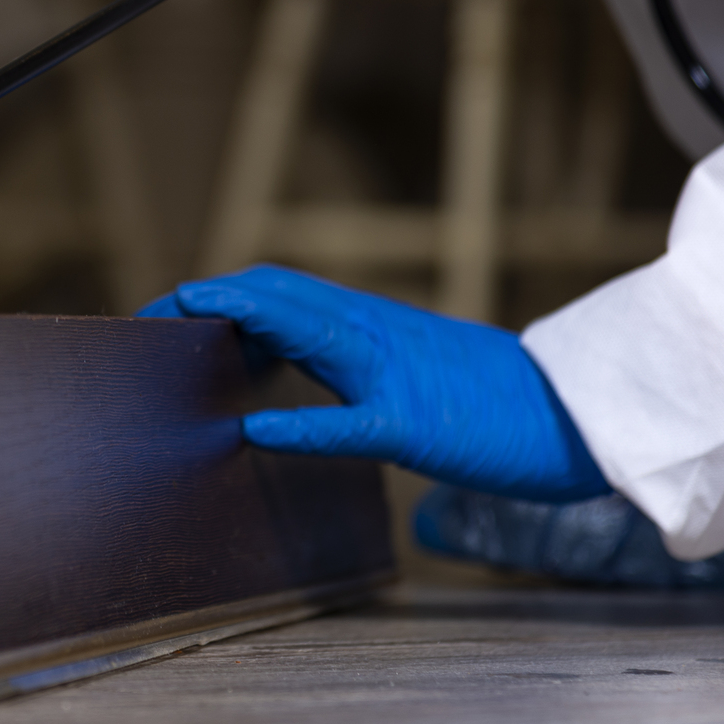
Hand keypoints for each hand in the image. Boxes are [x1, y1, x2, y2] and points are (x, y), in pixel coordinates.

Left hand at [139, 265, 610, 502]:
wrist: (578, 414)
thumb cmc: (492, 402)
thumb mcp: (408, 368)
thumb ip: (346, 364)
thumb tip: (282, 379)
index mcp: (370, 324)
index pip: (278, 292)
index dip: (218, 295)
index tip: (165, 312)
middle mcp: (374, 334)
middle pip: (275, 295)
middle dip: (205, 301)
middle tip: (145, 319)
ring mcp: (395, 375)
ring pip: (305, 331)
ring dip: (237, 324)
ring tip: (178, 327)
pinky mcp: (417, 426)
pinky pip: (350, 422)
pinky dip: (299, 424)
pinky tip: (254, 432)